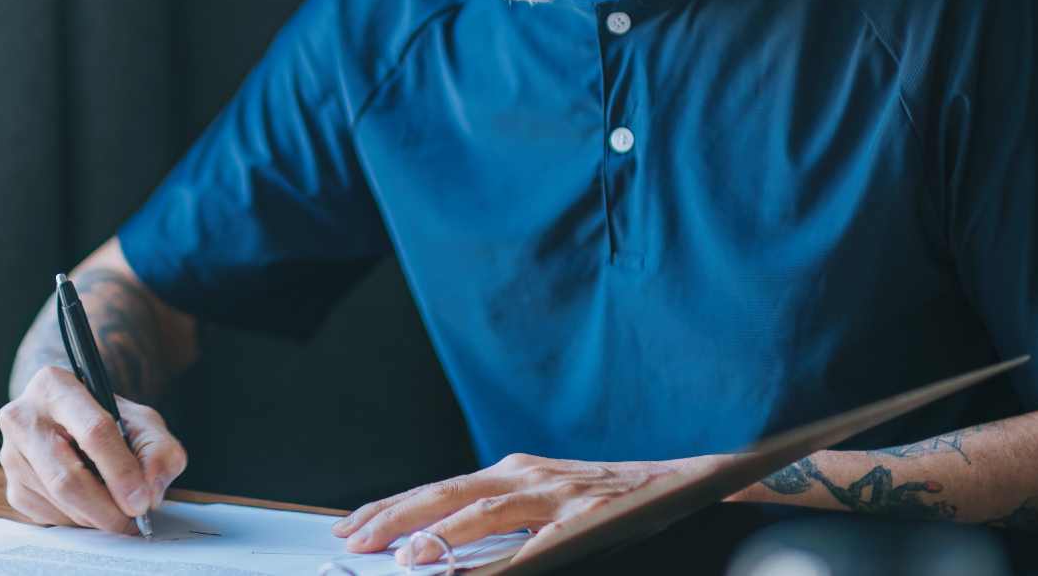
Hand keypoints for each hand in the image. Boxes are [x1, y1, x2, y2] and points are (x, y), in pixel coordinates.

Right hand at [0, 365, 188, 533]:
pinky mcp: (12, 487)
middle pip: (66, 477)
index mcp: (56, 386)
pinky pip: (49, 517)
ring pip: (59, 502)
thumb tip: (149, 491)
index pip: (93, 432)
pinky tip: (93, 506)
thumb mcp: (143, 422)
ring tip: (118, 510)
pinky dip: (79, 521)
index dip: (121, 472)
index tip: (141, 501)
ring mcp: (11, 455)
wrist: (74, 423)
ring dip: (96, 517)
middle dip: (106, 508)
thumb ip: (159, 451)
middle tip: (133, 521)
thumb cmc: (109, 420)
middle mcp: (23, 417)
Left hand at [331, 452, 707, 561]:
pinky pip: (534, 545)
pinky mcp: (585, 519)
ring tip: (399, 554)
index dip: (394, 505)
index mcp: (514, 470)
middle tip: (353, 536)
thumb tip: (448, 551)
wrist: (684, 482)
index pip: (440, 488)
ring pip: (480, 510)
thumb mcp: (549, 502)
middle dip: (395, 515)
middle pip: (446, 493)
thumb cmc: (613, 499)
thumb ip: (504, 521)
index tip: (355, 523)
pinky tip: (468, 573)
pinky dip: (498, 561)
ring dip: (435, 533)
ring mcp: (555, 494)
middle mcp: (527, 474)